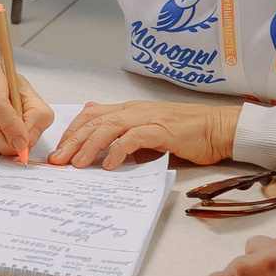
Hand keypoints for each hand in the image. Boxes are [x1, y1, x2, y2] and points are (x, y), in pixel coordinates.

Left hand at [50, 101, 237, 168]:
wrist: (217, 128)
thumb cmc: (186, 133)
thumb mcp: (148, 133)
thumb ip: (126, 137)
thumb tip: (102, 149)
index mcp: (128, 110)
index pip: (91, 115)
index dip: (72, 132)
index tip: (59, 151)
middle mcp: (134, 111)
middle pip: (94, 122)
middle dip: (72, 141)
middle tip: (58, 160)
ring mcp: (147, 119)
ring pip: (109, 127)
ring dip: (89, 146)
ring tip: (77, 164)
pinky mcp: (162, 130)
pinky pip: (134, 138)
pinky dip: (119, 150)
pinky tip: (110, 165)